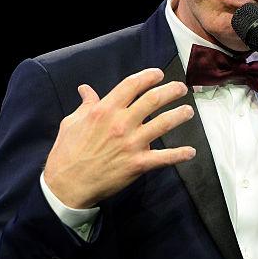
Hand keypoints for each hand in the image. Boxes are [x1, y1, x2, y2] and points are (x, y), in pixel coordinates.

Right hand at [44, 67, 195, 209]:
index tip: (158, 74)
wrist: (67, 185)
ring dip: (180, 115)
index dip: (148, 76)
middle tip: (181, 88)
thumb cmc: (66, 153)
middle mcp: (121, 123)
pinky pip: (164, 158)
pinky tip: (191, 152)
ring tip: (189, 111)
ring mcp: (131, 144)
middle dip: (171, 90)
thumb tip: (86, 89)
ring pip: (163, 123)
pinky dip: (180, 154)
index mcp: (105, 110)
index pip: (131, 85)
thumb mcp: (71, 123)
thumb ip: (85, 105)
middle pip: (153, 99)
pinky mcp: (137, 164)